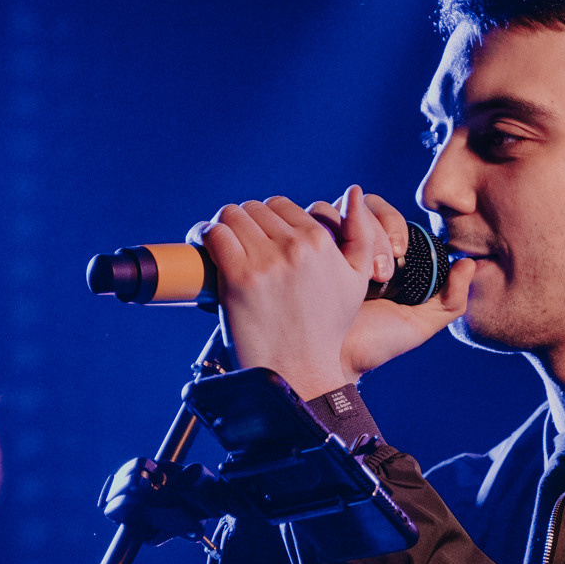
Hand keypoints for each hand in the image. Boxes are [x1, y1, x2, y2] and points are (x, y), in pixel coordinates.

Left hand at [199, 187, 468, 400]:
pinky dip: (205, 234)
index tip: (256, 234)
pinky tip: (204, 243)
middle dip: (244, 222)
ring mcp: (266, 262)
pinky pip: (215, 235)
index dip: (266, 219)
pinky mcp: (238, 278)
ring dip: (223, 224)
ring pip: (233, 216)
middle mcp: (295, 247)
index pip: (282, 206)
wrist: (298, 372)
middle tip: (236, 240)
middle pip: (255, 209)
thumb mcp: (357, 281)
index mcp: (322, 242)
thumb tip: (352, 191)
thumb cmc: (325, 331)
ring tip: (219, 241)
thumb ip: (361, 234)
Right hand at [318, 188, 472, 380]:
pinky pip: (304, 223)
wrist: (332, 365)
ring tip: (363, 275)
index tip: (402, 254)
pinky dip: (319, 235)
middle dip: (375, 231)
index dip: (393, 225)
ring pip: (331, 209)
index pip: (384, 214)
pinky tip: (332, 266)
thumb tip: (468, 263)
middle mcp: (345, 243)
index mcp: (377, 253)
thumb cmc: (373, 346)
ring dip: (348, 233)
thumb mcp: (418, 325)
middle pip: (360, 206)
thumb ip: (451, 301)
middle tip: (382, 270)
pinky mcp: (293, 251)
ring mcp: (317, 245)